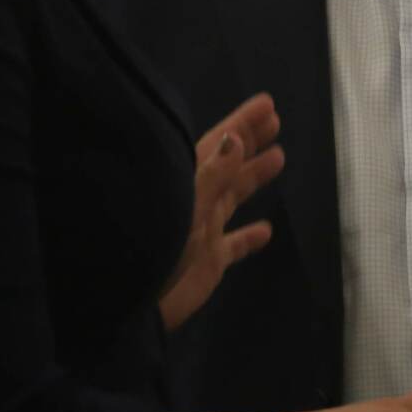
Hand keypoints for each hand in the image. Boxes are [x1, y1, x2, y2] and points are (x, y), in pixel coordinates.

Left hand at [159, 93, 284, 329]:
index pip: (219, 144)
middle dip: (250, 141)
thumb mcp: (186, 208)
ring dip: (253, 177)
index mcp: (188, 183)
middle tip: (275, 121)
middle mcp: (197, 200)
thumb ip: (212, 176)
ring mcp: (203, 230)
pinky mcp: (209, 261)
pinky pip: (235, 246)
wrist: (133, 307)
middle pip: (229, 165)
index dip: (242, 123)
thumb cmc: (155, 249)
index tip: (267, 105)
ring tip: (278, 157)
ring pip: (234, 197)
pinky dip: (249, 238)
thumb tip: (234, 138)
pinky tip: (266, 231)